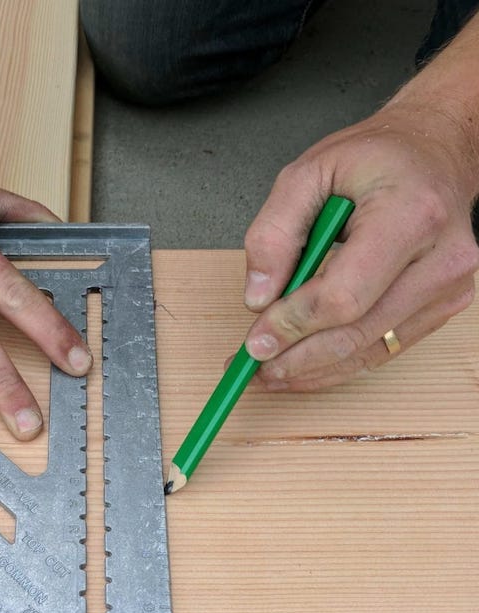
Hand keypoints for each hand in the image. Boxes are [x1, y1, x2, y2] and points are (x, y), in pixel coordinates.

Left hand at [241, 101, 478, 390]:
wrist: (435, 152)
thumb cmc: (376, 158)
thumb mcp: (308, 173)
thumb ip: (273, 232)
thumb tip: (258, 298)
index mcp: (410, 215)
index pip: (343, 296)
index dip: (293, 325)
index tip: (255, 340)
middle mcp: (439, 258)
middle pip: (355, 333)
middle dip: (295, 357)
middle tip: (252, 367)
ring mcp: (447, 288)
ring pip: (367, 350)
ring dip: (311, 370)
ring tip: (268, 373)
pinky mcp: (442, 306)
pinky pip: (382, 349)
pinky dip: (337, 364)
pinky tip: (303, 366)